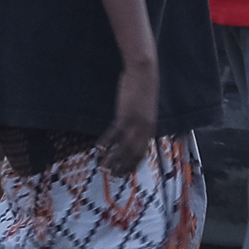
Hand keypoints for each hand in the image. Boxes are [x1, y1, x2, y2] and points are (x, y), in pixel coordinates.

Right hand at [97, 59, 157, 176]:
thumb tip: (133, 131)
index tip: (125, 173)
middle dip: (122, 166)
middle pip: (134, 154)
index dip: (133, 164)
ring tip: (103, 167)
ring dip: (112, 159)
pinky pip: (115, 133)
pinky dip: (107, 141)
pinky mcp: (127, 115)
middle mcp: (145, 129)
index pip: (142, 152)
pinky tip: (98, 148)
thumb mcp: (145, 109)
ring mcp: (136, 123)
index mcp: (150, 128)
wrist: (144, 72)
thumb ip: (141, 121)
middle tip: (112, 176)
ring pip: (124, 147)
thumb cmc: (143, 88)